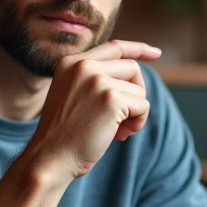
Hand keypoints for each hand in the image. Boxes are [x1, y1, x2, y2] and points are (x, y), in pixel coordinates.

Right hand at [26, 39, 160, 181]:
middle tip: (124, 119)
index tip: (155, 53)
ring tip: (116, 131)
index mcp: (71, 63)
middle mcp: (83, 66)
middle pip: (131, 68)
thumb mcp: (72, 96)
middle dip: (136, 93)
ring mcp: (97, 80)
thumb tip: (136, 78)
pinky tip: (120, 135)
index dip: (138, 49)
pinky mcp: (112, 98)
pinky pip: (143, 106)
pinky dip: (138, 122)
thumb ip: (95, 80)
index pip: (114, 47)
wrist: (50, 158)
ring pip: (139, 90)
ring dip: (135, 113)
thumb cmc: (64, 135)